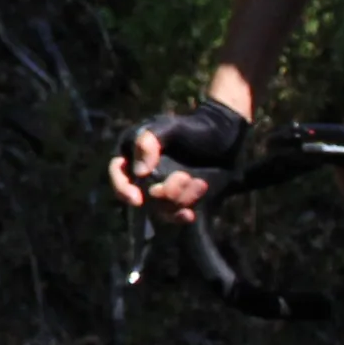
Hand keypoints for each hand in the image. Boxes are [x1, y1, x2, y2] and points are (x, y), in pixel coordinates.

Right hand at [109, 95, 252, 220]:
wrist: (225, 138)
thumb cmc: (193, 128)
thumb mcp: (169, 128)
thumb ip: (148, 142)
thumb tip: (139, 172)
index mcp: (134, 154)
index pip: (118, 173)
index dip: (122, 187)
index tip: (137, 198)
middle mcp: (143, 175)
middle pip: (139, 195)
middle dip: (161, 193)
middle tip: (184, 177)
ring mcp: (161, 189)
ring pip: (158, 207)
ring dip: (179, 199)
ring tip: (200, 182)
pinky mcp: (178, 201)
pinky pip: (173, 215)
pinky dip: (181, 215)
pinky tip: (190, 214)